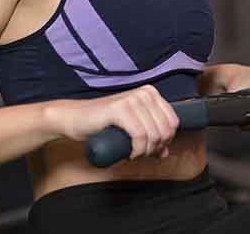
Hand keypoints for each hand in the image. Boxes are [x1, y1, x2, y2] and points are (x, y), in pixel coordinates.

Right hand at [49, 85, 178, 159]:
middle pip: (165, 130)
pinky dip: (137, 150)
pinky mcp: (120, 108)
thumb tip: (165, 153)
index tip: (153, 151)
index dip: (166, 141)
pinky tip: (130, 154)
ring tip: (134, 155)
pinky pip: (139, 135)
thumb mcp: (132, 129)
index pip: (173, 122)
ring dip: (146, 152)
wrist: (75, 119)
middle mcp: (144, 93)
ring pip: (153, 134)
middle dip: (156, 149)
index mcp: (151, 93)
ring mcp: (132, 99)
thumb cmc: (104, 125)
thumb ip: (150, 137)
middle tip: (141, 155)